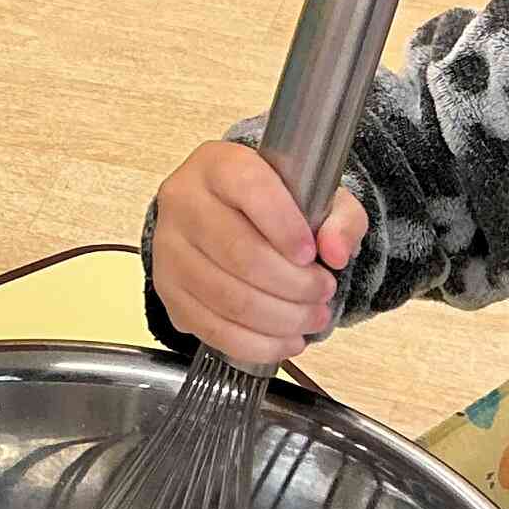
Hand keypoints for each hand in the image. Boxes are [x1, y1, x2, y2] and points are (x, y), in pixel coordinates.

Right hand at [149, 140, 365, 368]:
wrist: (225, 218)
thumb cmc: (272, 206)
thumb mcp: (317, 198)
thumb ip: (339, 218)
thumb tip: (335, 252)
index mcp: (218, 165)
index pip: (248, 189)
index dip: (284, 226)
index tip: (312, 254)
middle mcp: (184, 202)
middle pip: (239, 252)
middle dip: (293, 284)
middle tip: (324, 293)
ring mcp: (170, 250)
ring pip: (227, 296)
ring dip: (280, 318)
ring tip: (312, 318)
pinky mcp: (169, 291)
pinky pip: (212, 328)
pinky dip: (256, 344)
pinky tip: (285, 340)